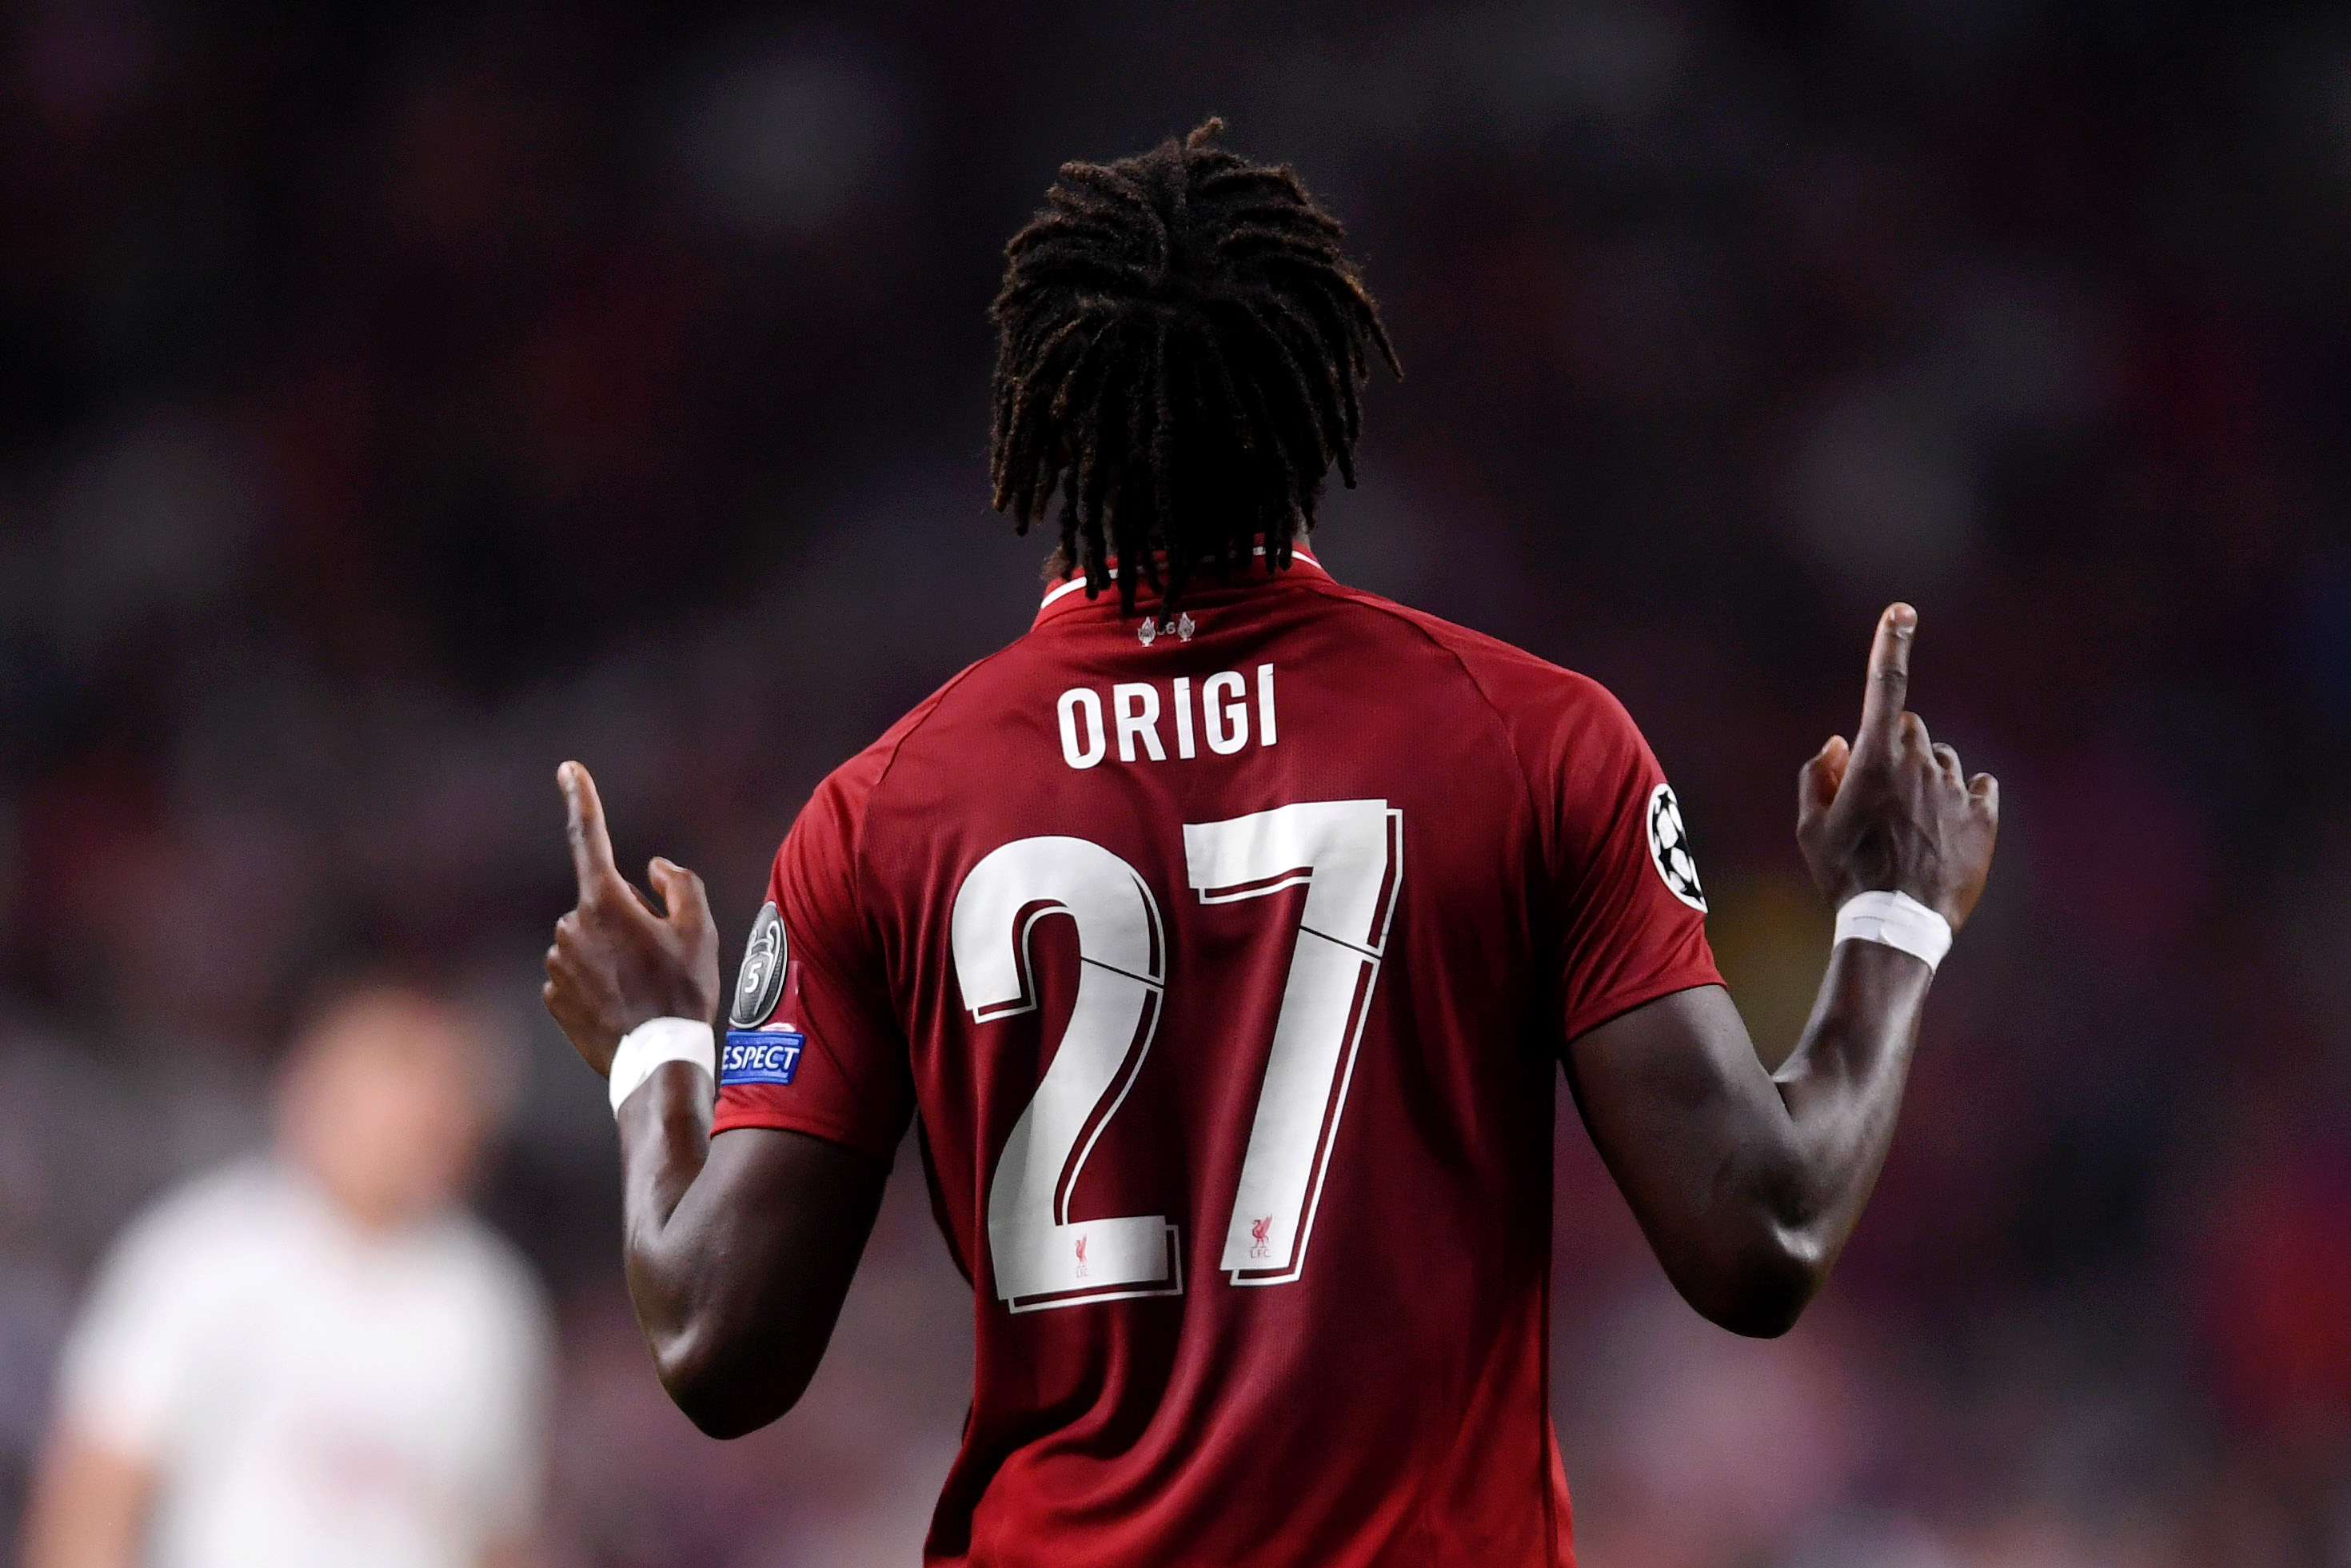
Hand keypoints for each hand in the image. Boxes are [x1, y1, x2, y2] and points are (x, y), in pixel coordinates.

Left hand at [543, 762, 720, 1074]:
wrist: (657, 1063)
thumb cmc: (684, 992)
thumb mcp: (701, 931)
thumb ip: (680, 884)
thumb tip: (652, 867)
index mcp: (605, 902)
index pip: (590, 837)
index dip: (581, 798)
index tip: (568, 768)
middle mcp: (571, 926)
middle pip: (602, 905)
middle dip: (627, 919)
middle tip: (662, 957)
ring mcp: (557, 965)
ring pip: (589, 942)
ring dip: (613, 954)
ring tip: (646, 989)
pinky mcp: (553, 997)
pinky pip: (578, 976)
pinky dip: (599, 984)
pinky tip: (624, 1008)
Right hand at [1796, 604, 1997, 930]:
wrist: (1897, 926)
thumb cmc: (1844, 875)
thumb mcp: (1809, 827)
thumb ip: (1817, 775)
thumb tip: (1839, 743)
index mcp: (1875, 758)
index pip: (1885, 685)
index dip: (1892, 642)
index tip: (1904, 609)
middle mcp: (1920, 762)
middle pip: (1911, 728)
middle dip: (1895, 747)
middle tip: (1878, 794)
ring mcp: (1956, 788)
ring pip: (1943, 759)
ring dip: (1927, 776)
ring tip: (1910, 826)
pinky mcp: (1984, 817)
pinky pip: (1978, 788)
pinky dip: (1962, 798)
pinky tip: (1945, 830)